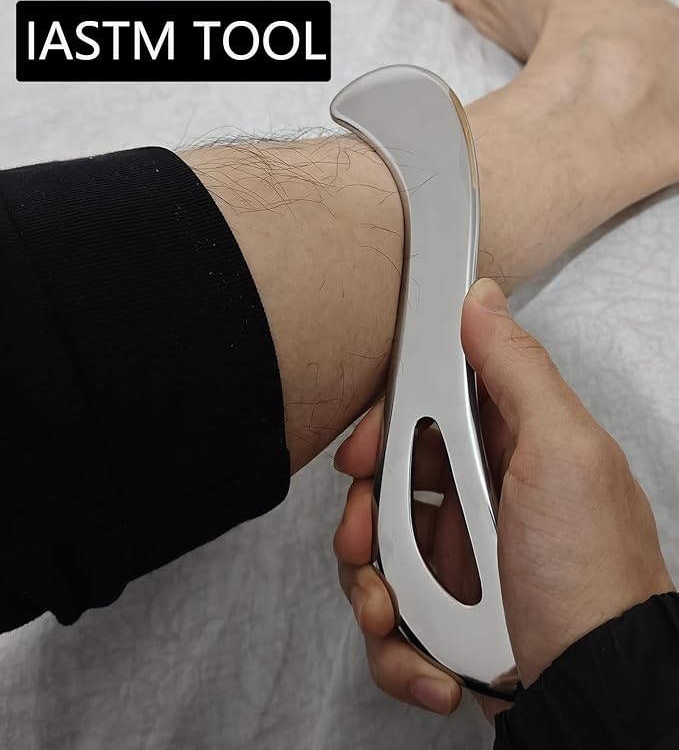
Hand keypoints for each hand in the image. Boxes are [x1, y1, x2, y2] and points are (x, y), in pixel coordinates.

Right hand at [333, 278, 673, 718]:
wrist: (594, 690)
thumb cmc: (589, 578)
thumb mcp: (563, 454)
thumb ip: (517, 369)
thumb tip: (481, 299)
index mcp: (509, 448)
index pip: (425, 409)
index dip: (385, 426)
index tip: (365, 453)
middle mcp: (480, 498)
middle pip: (387, 481)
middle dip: (366, 514)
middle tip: (370, 538)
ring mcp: (459, 557)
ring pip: (376, 547)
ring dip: (370, 585)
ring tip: (394, 615)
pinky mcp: (443, 611)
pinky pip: (388, 610)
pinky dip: (394, 640)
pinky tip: (430, 659)